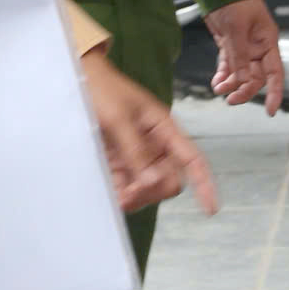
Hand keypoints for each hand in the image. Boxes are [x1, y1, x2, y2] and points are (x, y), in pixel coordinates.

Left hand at [81, 52, 217, 214]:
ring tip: (119, 196)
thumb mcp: (119, 118)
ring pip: (149, 188)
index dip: (204, 184)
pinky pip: (127, 186)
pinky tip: (113, 197)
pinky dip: (122, 194)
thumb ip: (135, 150)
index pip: (193, 160)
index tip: (210, 209)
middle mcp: (156, 146)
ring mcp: (137, 156)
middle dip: (154, 191)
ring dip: (137, 197)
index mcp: (165, 129)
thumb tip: (152, 181)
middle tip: (130, 192)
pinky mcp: (118, 162)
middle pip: (169, 181)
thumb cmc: (102, 90)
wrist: (78, 79)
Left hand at [204, 0, 284, 114]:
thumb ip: (239, 55)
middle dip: (244, 90)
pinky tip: (216, 82)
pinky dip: (223, 75)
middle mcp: (257, 47)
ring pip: (240, 74)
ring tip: (218, 89)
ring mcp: (244, 47)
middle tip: (231, 100)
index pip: (275, 72)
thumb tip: (242, 80)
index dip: (275, 92)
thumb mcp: (237, 28)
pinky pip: (228, 66)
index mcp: (267, 41)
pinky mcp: (230, 45)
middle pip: (256, 77)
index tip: (271, 110)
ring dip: (231, 84)